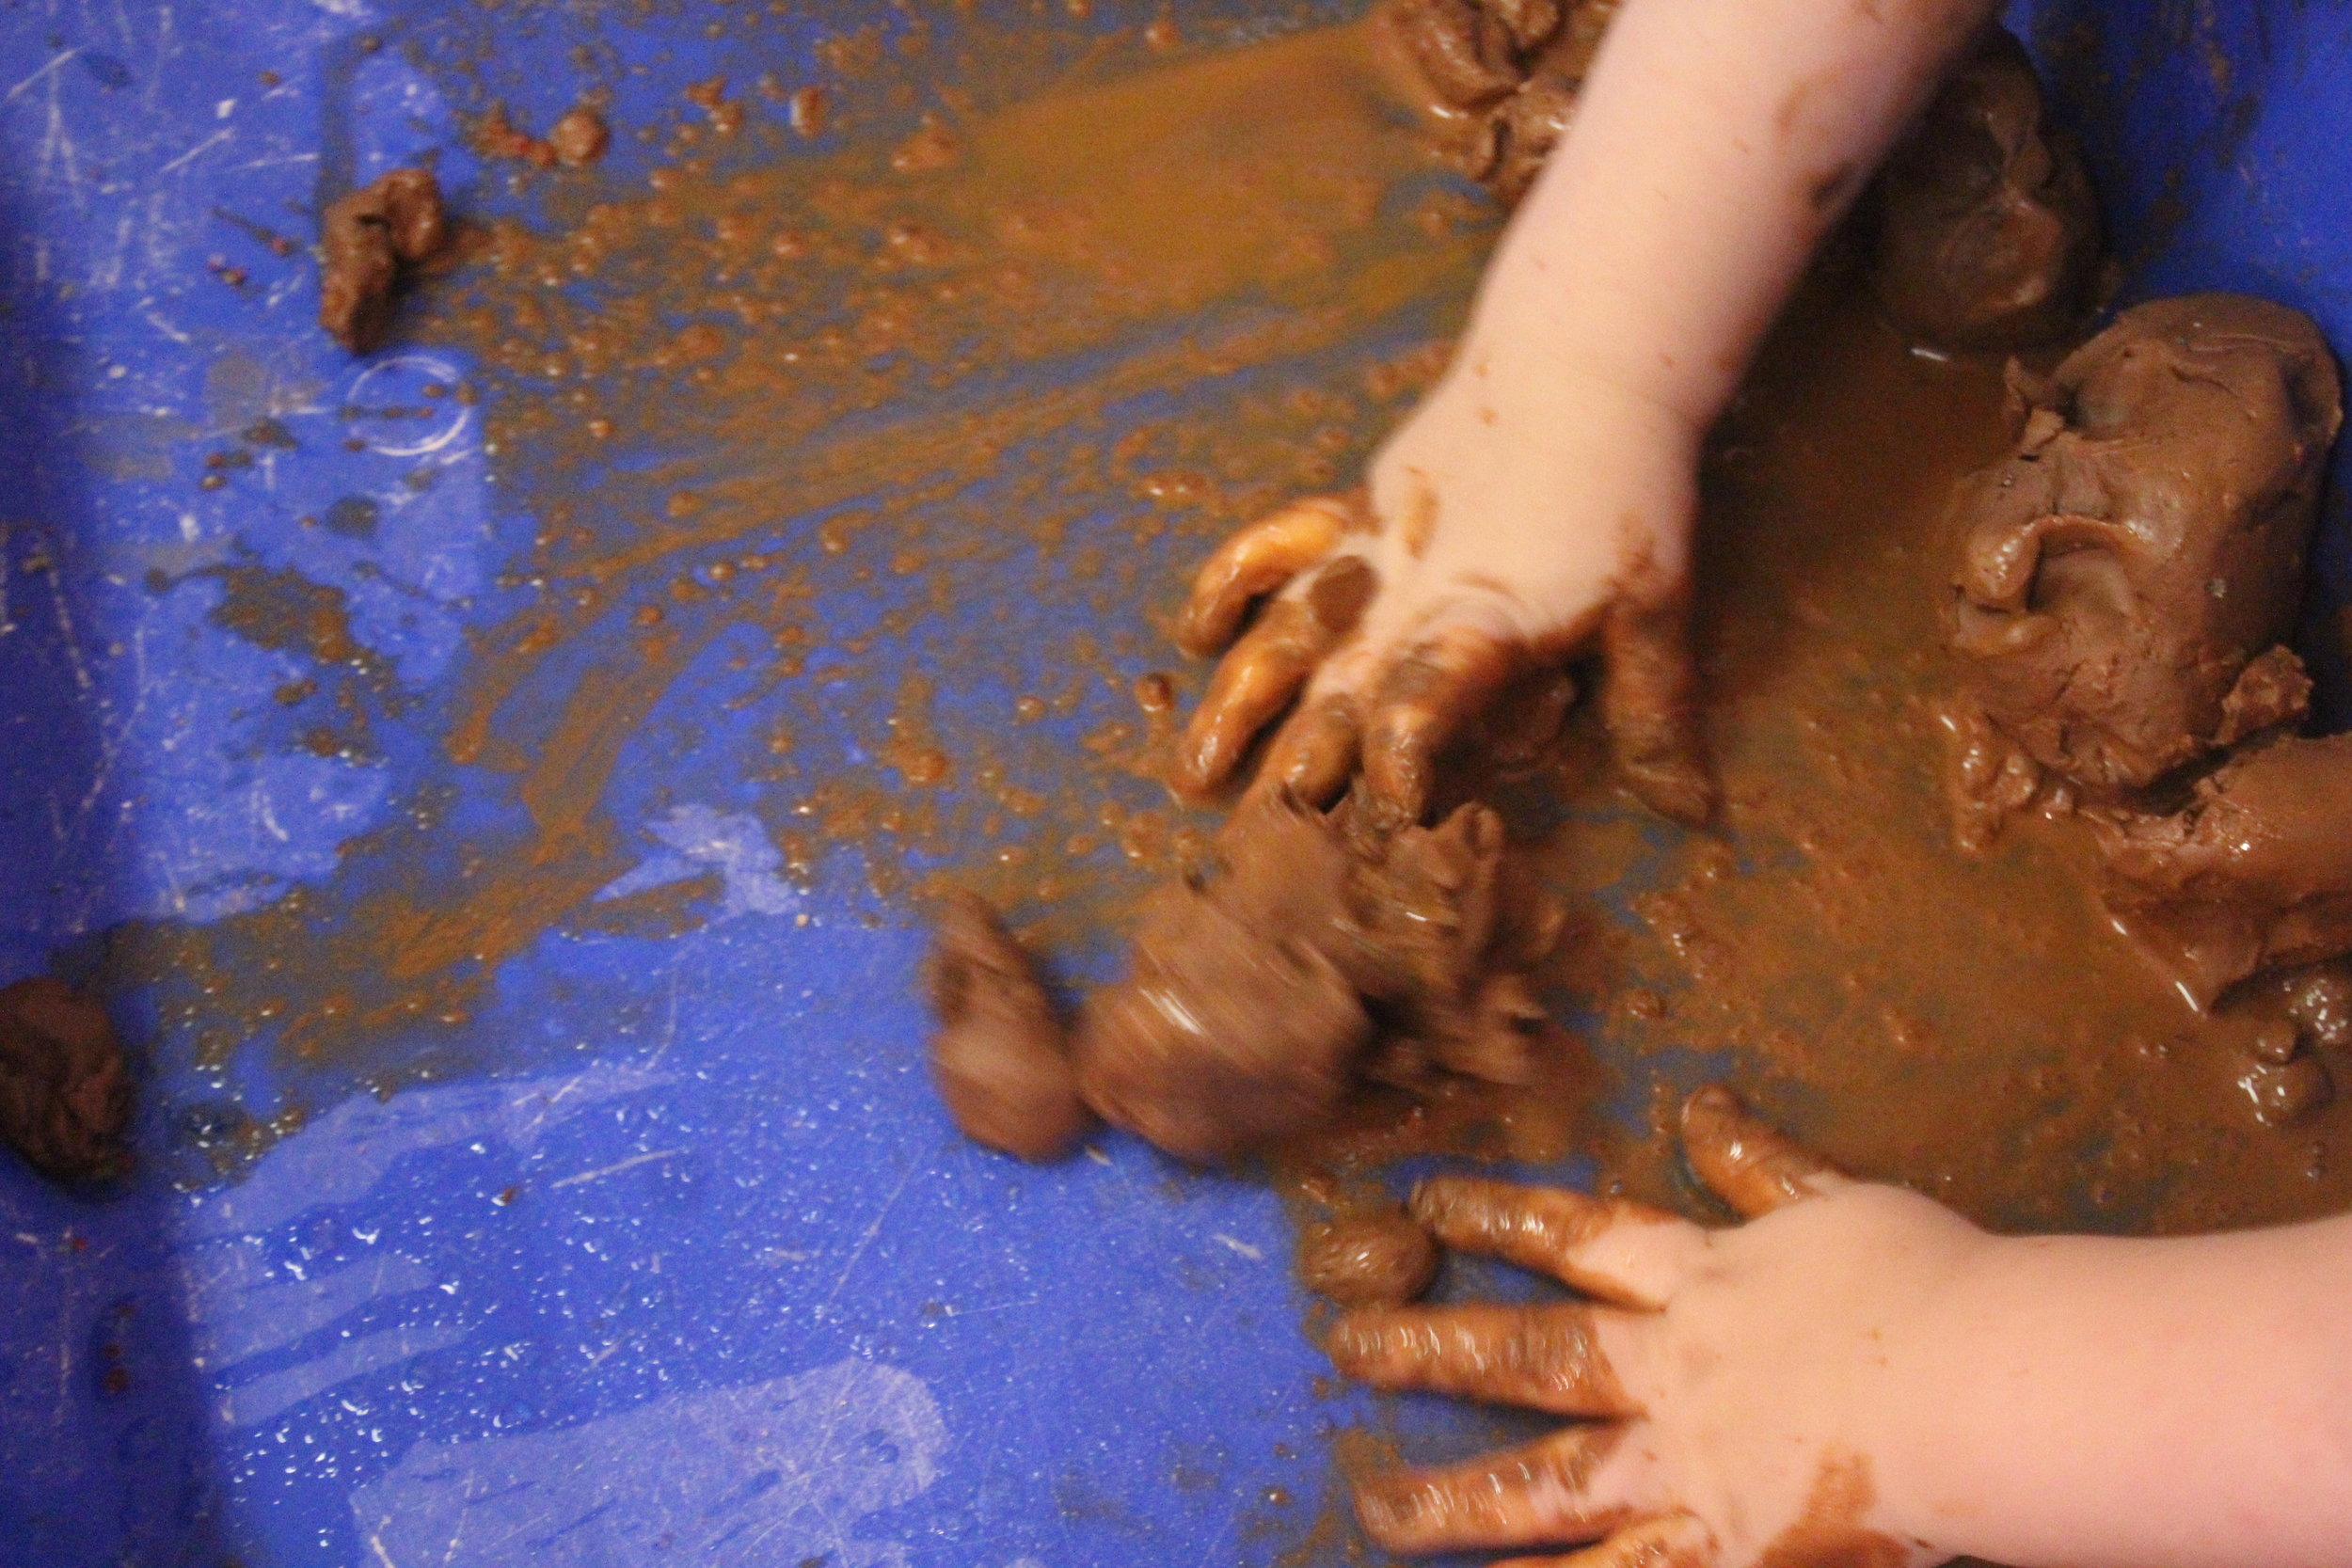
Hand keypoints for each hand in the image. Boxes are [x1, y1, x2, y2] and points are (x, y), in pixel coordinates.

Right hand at [1170, 353, 1712, 823]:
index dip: (1400, 764)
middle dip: (1296, 775)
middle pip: (1337, 696)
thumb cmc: (1625, 496)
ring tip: (1194, 775)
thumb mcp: (1654, 611)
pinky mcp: (1352, 511)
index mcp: (1481, 624)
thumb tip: (1691, 815)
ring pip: (1283, 637)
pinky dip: (1228, 584)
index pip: (1425, 704)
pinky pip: (1272, 545)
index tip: (1387, 816)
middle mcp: (1407, 598)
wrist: (1581, 369)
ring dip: (1235, 707)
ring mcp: (1368, 555)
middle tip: (1260, 846)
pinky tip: (1193, 634)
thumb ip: (1655, 715)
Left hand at [1325, 1087, 1991, 1567]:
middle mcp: (1676, 1373)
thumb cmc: (1928, 1283)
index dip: (1499, 1216)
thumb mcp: (1836, 1200)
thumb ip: (1761, 1161)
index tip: (1425, 1202)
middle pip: (1533, 1354)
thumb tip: (1701, 1099)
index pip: (1579, 1237)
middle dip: (1433, 1350)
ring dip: (1456, 1502)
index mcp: (1704, 1281)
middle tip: (1345, 1347)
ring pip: (1551, 1487)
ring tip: (1377, 1510)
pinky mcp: (1727, 1552)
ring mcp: (1693, 1470)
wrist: (1982, 1383)